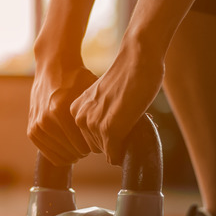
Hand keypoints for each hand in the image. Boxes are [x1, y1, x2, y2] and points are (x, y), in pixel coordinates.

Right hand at [28, 60, 98, 166]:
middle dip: (85, 150)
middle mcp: (46, 120)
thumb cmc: (77, 78)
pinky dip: (60, 153)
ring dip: (73, 152)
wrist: (52, 67)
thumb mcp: (92, 92)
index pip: (84, 146)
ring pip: (61, 156)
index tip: (101, 139)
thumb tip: (116, 136)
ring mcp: (37, 126)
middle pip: (74, 153)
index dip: (96, 146)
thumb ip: (101, 114)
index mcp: (61, 110)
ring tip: (81, 142)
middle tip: (91, 141)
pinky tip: (70, 146)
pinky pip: (48, 153)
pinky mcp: (31, 130)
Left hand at [70, 39, 164, 165]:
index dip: (109, 133)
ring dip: (121, 143)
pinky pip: (115, 155)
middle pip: (97, 147)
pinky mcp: (109, 129)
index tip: (119, 117)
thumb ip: (99, 113)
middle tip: (127, 119)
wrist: (138, 59)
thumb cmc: (128, 76)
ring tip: (131, 118)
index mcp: (76, 109)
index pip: (89, 138)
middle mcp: (80, 117)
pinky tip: (133, 129)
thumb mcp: (104, 97)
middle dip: (114, 140)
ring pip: (108, 152)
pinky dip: (125, 151)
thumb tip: (107, 137)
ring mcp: (93, 124)